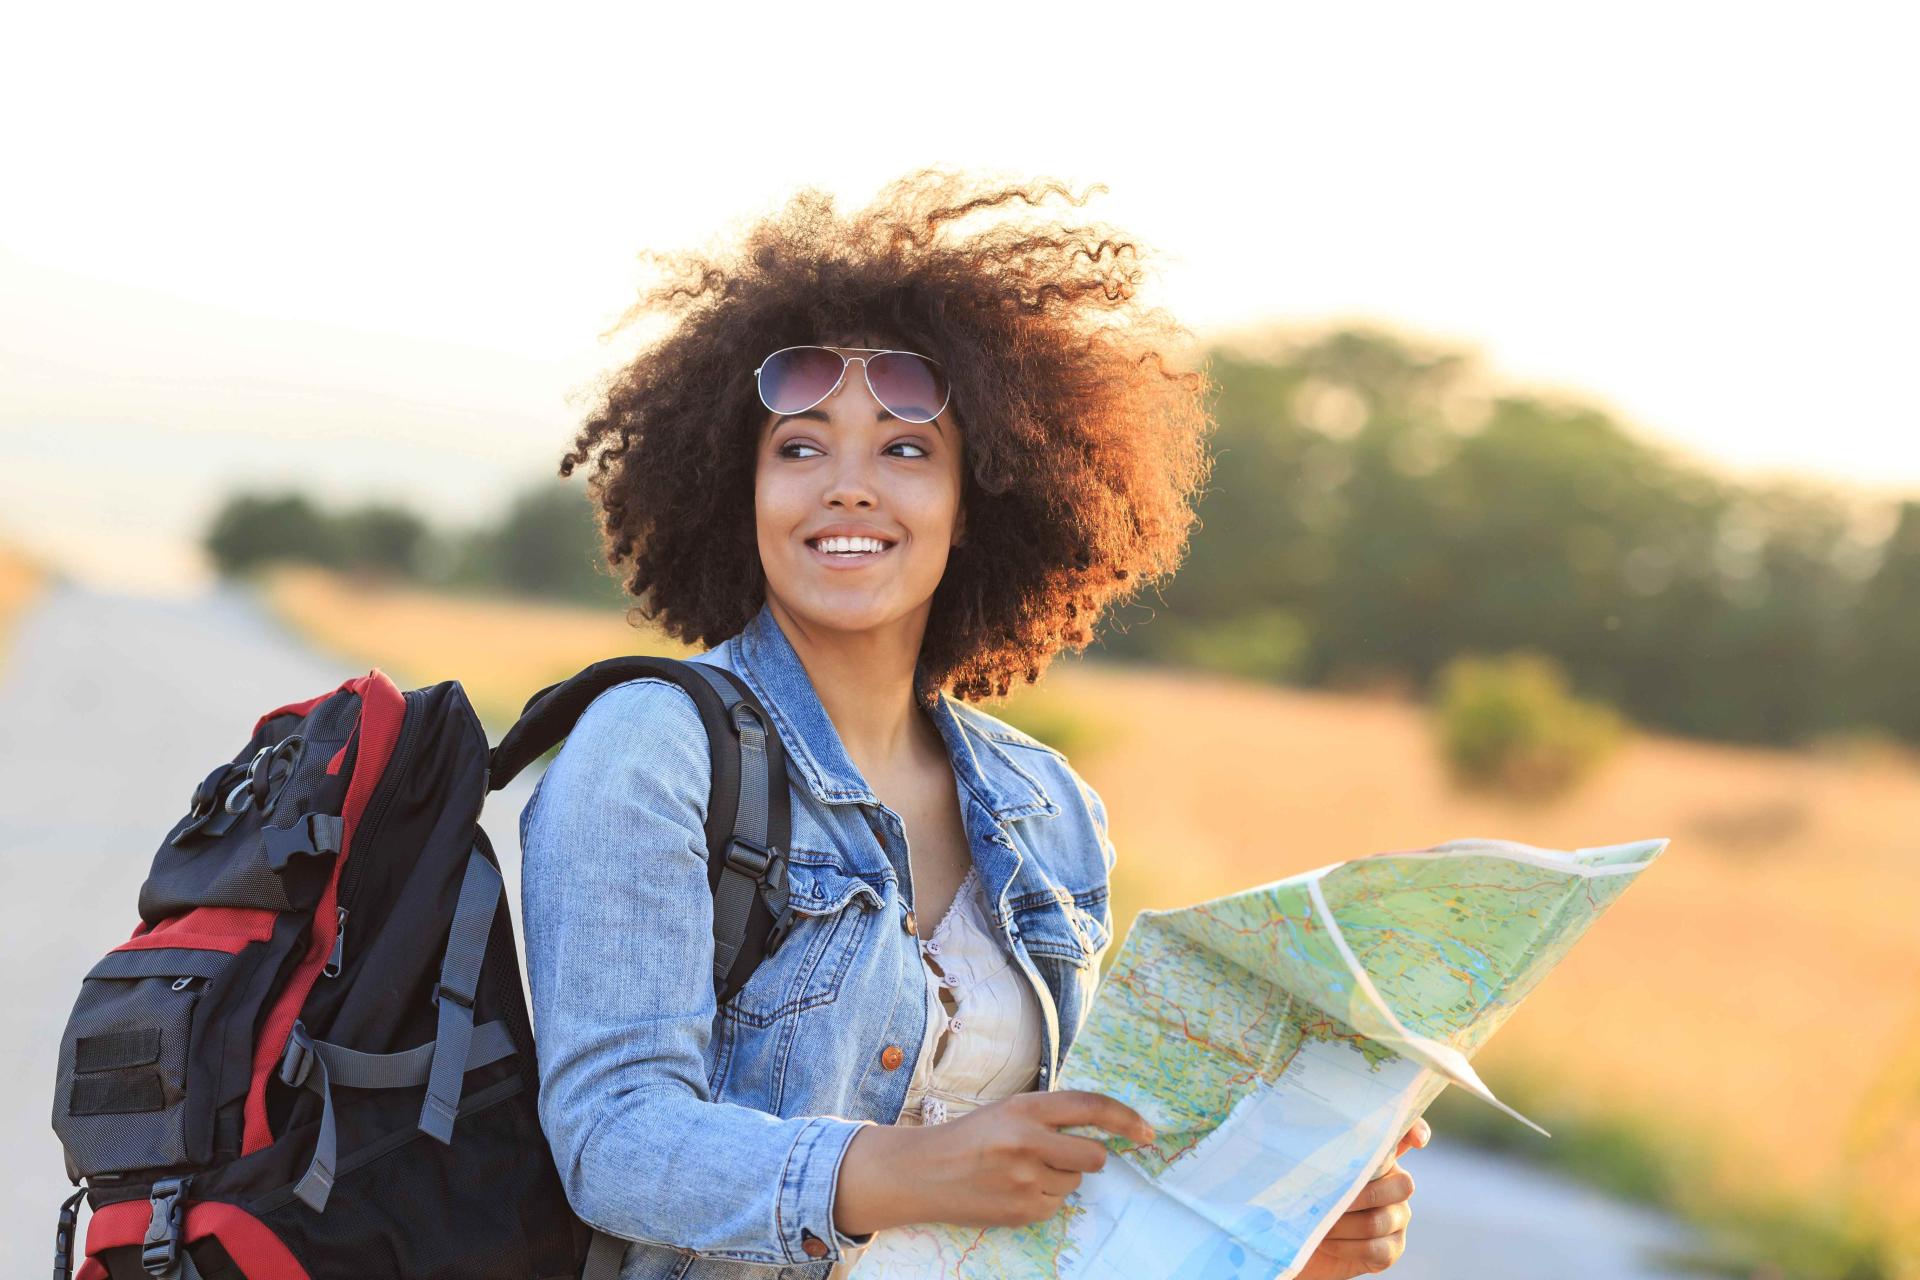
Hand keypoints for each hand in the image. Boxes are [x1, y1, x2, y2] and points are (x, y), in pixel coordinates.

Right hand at [833, 1089, 1153, 1235]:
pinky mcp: (1022, 1210)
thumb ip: (1049, 1115)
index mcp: (1025, 1109)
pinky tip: (1014, 1188)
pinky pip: (1056, 1204)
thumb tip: (1103, 1126)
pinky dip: (1043, 1198)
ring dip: (1060, 1177)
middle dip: (1088, 1157)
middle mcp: (1028, 1142)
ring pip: (1075, 1182)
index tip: (1147, 1130)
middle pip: (1095, 1156)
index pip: (1090, 1108)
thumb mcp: (1008, 1110)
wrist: (924, 1172)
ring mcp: (1025, 1180)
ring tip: (1021, 1170)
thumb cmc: (971, 1137)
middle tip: (1060, 1153)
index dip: (1125, 1119)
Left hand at [1297, 1118, 1429, 1277]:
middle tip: (1326, 1198)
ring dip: (1343, 1224)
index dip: (1416, 1131)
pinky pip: (1376, 1249)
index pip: (1407, 1134)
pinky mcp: (1392, 1249)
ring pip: (1380, 1220)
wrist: (1296, 1241)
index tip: (1418, 1141)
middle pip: (1402, 1185)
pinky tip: (1327, 1242)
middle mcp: (1396, 1183)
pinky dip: (1346, 1246)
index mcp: (1378, 1156)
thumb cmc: (1300, 1196)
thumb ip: (1321, 1152)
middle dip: (1359, 1194)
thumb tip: (1306, 1126)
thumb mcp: (1307, 1169)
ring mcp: (1398, 1217)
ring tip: (1318, 1223)